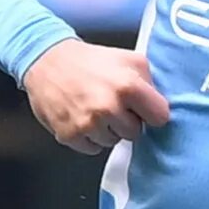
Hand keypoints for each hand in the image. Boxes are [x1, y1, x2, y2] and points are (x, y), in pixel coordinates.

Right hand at [18, 40, 168, 155]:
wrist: (46, 62)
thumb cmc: (90, 61)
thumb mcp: (128, 58)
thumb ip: (149, 81)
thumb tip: (161, 104)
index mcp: (128, 86)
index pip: (160, 117)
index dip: (151, 112)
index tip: (142, 107)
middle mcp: (108, 107)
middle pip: (136, 133)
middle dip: (127, 121)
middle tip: (112, 104)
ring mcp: (88, 124)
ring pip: (114, 142)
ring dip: (108, 130)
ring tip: (95, 110)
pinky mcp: (70, 136)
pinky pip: (93, 149)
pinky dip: (89, 138)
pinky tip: (82, 119)